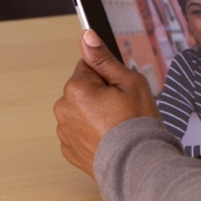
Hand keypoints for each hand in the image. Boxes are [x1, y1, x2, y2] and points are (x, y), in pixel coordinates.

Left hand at [54, 30, 158, 178]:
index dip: (108, 76)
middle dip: (99, 94)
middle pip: (82, 89)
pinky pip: (79, 131)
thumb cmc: (136, 123)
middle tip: (121, 108)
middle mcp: (63, 108)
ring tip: (117, 126)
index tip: (119, 90)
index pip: (87, 67)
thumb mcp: (128, 82)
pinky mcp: (68, 149)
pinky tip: (109, 138)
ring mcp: (64, 131)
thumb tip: (87, 36)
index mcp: (75, 88)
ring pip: (80, 110)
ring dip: (94, 114)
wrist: (136, 163)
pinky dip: (92, 132)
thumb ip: (103, 58)